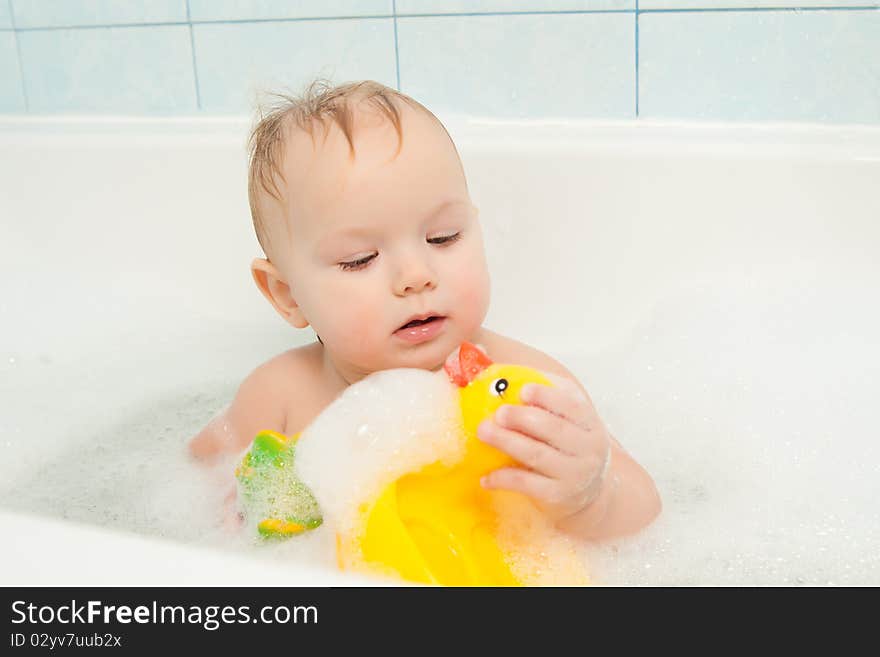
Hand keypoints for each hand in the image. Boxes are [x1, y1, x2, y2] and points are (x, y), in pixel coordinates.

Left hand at [477, 372, 611, 521]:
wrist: (590, 494)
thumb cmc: (569, 447)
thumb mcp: (568, 420)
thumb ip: (545, 394)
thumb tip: (502, 371)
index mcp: (589, 423)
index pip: (572, 405)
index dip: (547, 396)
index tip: (523, 389)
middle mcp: (588, 448)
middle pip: (553, 428)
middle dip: (521, 418)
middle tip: (497, 412)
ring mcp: (574, 474)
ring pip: (537, 455)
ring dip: (506, 442)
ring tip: (483, 432)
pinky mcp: (558, 496)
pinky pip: (527, 485)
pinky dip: (504, 478)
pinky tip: (486, 477)